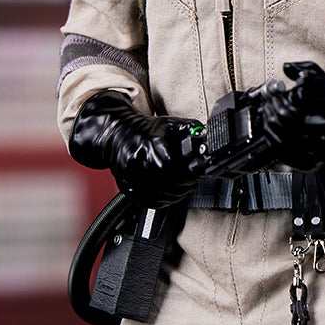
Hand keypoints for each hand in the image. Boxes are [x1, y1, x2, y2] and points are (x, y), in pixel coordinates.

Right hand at [69, 92, 196, 205]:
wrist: (116, 134)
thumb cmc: (144, 129)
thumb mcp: (168, 123)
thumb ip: (189, 129)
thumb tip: (208, 138)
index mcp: (148, 144)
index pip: (171, 165)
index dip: (187, 171)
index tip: (197, 170)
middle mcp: (137, 161)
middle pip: (167, 183)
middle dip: (185, 183)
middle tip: (193, 179)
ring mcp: (130, 177)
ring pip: (161, 195)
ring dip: (177, 193)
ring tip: (184, 185)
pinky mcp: (127, 188)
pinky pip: (151, 202)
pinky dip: (165, 200)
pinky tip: (171, 192)